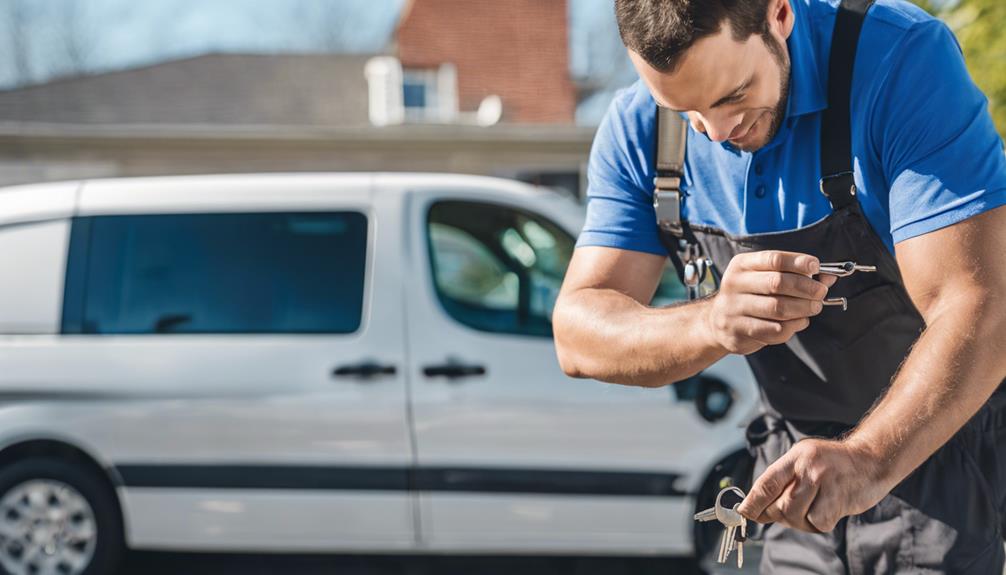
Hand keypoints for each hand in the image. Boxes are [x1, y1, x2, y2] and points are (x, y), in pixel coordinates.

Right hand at [703, 251, 836, 354]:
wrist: (716, 322)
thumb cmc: (748, 296)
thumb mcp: (764, 278)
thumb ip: (794, 276)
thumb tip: (828, 277)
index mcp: (741, 265)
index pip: (773, 259)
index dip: (798, 262)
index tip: (816, 266)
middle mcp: (734, 284)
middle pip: (777, 283)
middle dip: (805, 287)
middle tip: (820, 292)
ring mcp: (733, 309)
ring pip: (777, 308)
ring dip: (802, 308)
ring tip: (814, 308)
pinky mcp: (738, 331)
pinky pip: (774, 330)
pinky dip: (793, 327)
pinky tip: (798, 322)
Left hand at [736, 438, 894, 532]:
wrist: (871, 459)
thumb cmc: (832, 463)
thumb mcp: (803, 459)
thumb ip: (783, 479)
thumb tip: (756, 507)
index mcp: (795, 457)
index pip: (766, 483)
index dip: (752, 502)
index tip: (743, 513)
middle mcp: (809, 468)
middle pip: (780, 506)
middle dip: (776, 515)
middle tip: (783, 513)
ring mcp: (825, 484)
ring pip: (796, 516)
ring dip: (798, 521)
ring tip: (807, 509)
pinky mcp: (840, 500)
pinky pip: (818, 523)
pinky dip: (817, 523)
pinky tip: (824, 510)